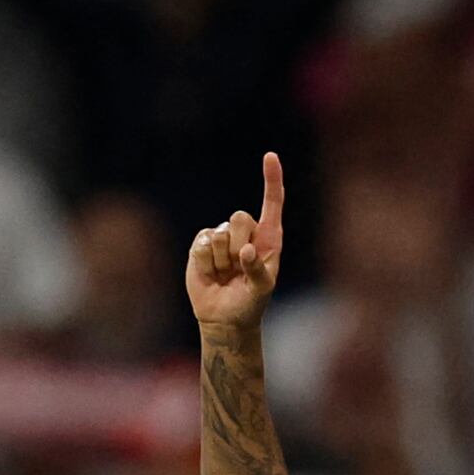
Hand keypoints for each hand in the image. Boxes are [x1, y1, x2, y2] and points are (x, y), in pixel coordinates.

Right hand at [183, 149, 286, 333]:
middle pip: (240, 218)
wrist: (223, 317)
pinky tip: (211, 274)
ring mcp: (222, 237)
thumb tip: (244, 252)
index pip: (272, 202)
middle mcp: (246, 233)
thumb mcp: (262, 290)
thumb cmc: (250, 302)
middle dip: (238, 246)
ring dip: (221, 261)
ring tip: (224, 275)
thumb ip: (257, 270)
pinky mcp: (201, 245)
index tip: (270, 156)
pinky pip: (202, 246)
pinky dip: (205, 264)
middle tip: (238, 268)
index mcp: (269, 237)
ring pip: (219, 235)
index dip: (271, 179)